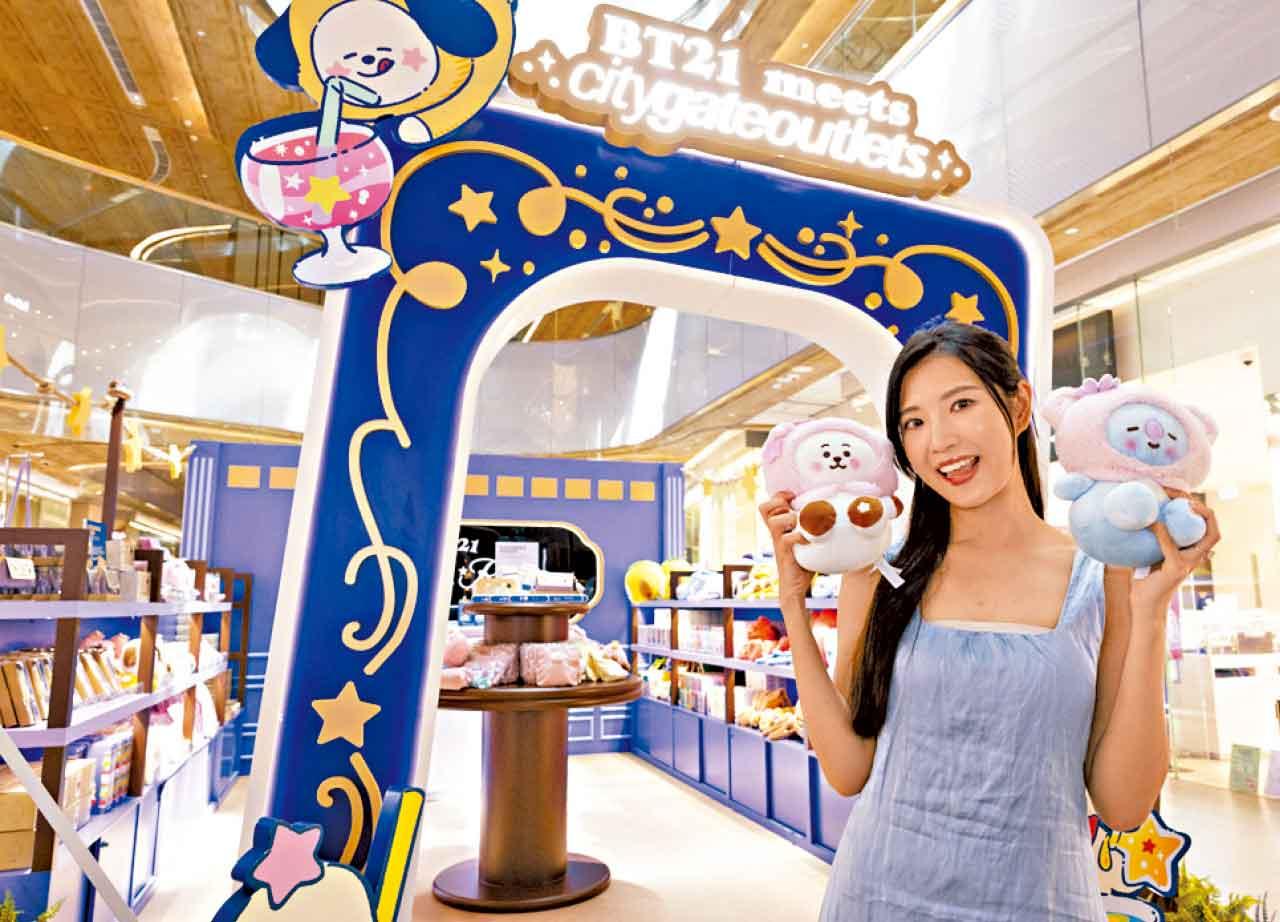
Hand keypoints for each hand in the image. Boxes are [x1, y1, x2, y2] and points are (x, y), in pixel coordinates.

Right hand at [758, 491, 812, 603]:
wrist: (795, 587)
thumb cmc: (803, 561)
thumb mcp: (804, 539)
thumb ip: (811, 526)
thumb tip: (839, 514)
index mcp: (778, 527)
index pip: (767, 505)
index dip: (778, 496)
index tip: (793, 497)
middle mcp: (775, 532)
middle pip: (764, 508)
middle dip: (781, 503)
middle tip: (795, 509)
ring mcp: (778, 542)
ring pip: (775, 521)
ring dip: (791, 518)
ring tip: (804, 524)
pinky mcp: (785, 553)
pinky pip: (787, 539)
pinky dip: (801, 536)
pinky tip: (811, 540)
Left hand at [1131, 492, 1219, 619]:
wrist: (1143, 607)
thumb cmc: (1145, 583)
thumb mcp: (1150, 558)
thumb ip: (1151, 544)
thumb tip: (1136, 523)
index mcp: (1191, 554)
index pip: (1207, 530)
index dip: (1202, 513)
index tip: (1185, 498)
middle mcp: (1195, 558)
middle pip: (1214, 530)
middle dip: (1205, 511)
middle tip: (1187, 498)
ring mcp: (1188, 564)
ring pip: (1209, 537)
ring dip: (1199, 516)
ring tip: (1184, 502)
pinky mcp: (1175, 569)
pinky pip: (1172, 546)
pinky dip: (1163, 532)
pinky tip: (1152, 523)